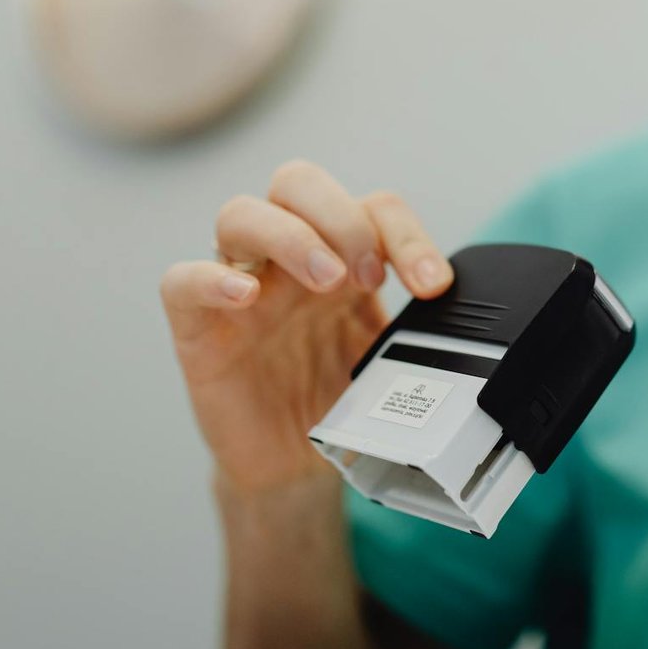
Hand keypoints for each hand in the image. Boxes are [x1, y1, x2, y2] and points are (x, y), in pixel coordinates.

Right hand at [161, 161, 452, 494]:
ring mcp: (239, 286)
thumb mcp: (392, 359)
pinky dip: (210, 278)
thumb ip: (422, 330)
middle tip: (369, 274)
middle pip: (297, 182)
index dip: (407, 234)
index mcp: (342, 256)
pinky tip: (246, 296)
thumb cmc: (338, 400)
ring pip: (240, 214)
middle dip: (341, 216)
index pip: (373, 206)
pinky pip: (181, 281)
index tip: (432, 285)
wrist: (294, 466)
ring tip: (327, 282)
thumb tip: (465, 314)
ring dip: (291, 237)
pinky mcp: (197, 327)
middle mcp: (288, 259)